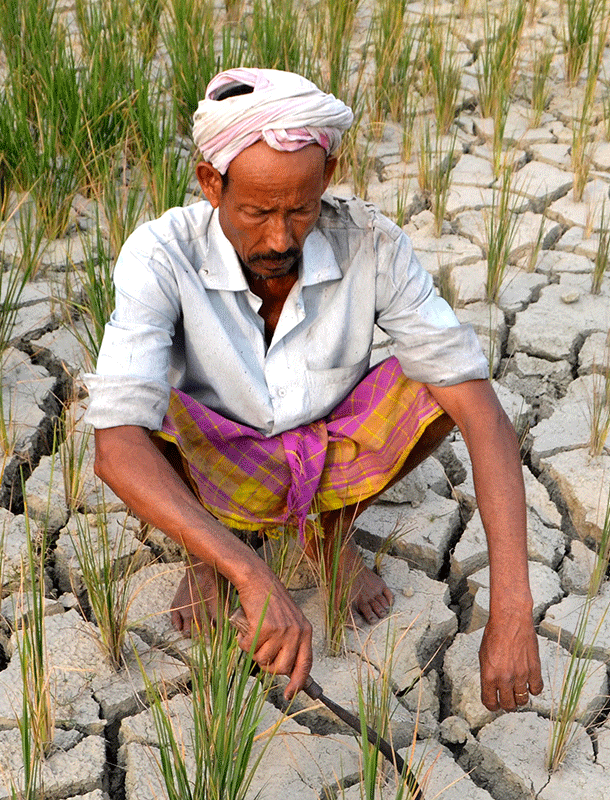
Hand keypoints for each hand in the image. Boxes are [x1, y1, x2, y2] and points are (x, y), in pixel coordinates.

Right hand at [233, 568, 312, 701]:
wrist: (257, 579)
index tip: (290, 695)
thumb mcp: (288, 620)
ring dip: (254, 651)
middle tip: (260, 652)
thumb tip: (286, 669)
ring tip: (253, 633)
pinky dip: (244, 642)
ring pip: (263, 660)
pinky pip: (250, 648)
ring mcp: (281, 631)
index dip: (297, 682)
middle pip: (281, 669)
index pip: (305, 663)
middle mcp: (296, 632)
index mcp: (305, 631)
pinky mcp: (265, 628)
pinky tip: (246, 629)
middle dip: (267, 666)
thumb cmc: (269, 600)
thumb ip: (291, 641)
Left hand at [479, 609, 542, 711]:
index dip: (492, 705)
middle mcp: (505, 678)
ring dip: (520, 698)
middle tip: (508, 699)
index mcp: (489, 675)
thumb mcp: (483, 655)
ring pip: (523, 700)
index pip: (490, 702)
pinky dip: (533, 688)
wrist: (510, 619)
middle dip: (507, 704)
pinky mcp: (534, 669)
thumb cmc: (495, 634)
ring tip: (518, 691)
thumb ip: (488, 674)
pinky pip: (537, 689)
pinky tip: (529, 682)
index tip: (494, 703)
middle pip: (508, 705)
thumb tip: (492, 688)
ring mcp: (521, 675)